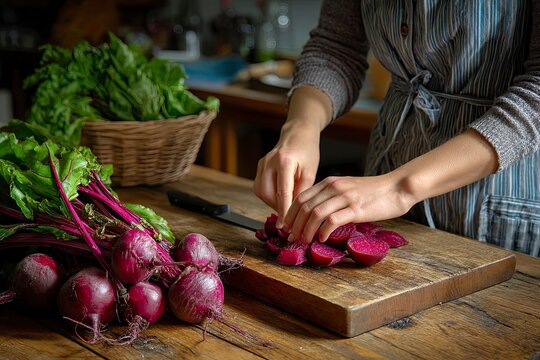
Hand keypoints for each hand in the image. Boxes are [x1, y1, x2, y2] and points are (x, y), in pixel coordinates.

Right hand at [253, 130, 319, 227]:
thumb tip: (295, 213)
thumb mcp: (310, 172)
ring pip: (260, 191)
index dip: (283, 210)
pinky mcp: (259, 166)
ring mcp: (262, 163)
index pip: (282, 191)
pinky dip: (269, 195)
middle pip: (266, 193)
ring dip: (272, 202)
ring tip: (285, 204)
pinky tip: (280, 196)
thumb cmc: (307, 151)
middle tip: (288, 215)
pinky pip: (260, 186)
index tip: (286, 224)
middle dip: (276, 207)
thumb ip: (301, 192)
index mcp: (284, 161)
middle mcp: (269, 161)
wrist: (298, 134)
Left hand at [284, 174, 413, 243]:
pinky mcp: (355, 208)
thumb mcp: (347, 188)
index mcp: (329, 182)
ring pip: (314, 213)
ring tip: (304, 241)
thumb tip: (314, 214)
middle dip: (294, 224)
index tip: (286, 227)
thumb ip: (331, 197)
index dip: (290, 213)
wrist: (397, 188)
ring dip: (305, 230)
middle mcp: (333, 187)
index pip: (301, 197)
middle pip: (304, 206)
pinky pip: (332, 220)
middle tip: (290, 238)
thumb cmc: (373, 192)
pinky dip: (323, 231)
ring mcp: (344, 197)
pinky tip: (322, 239)